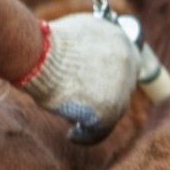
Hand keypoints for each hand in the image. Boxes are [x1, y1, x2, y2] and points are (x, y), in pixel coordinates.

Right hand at [20, 14, 138, 144]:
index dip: (113, 77)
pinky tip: (72, 135)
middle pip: (123, 88)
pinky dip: (86, 135)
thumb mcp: (77, 34)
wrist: (41, 54)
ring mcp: (121, 87)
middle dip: (107, 97)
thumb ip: (90, 46)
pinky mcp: (109, 110)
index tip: (100, 87)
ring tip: (76, 125)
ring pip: (114, 109)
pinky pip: (100, 130)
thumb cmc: (48, 44)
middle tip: (88, 105)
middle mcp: (127, 62)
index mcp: (121, 40)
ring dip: (97, 117)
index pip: (128, 64)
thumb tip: (85, 60)